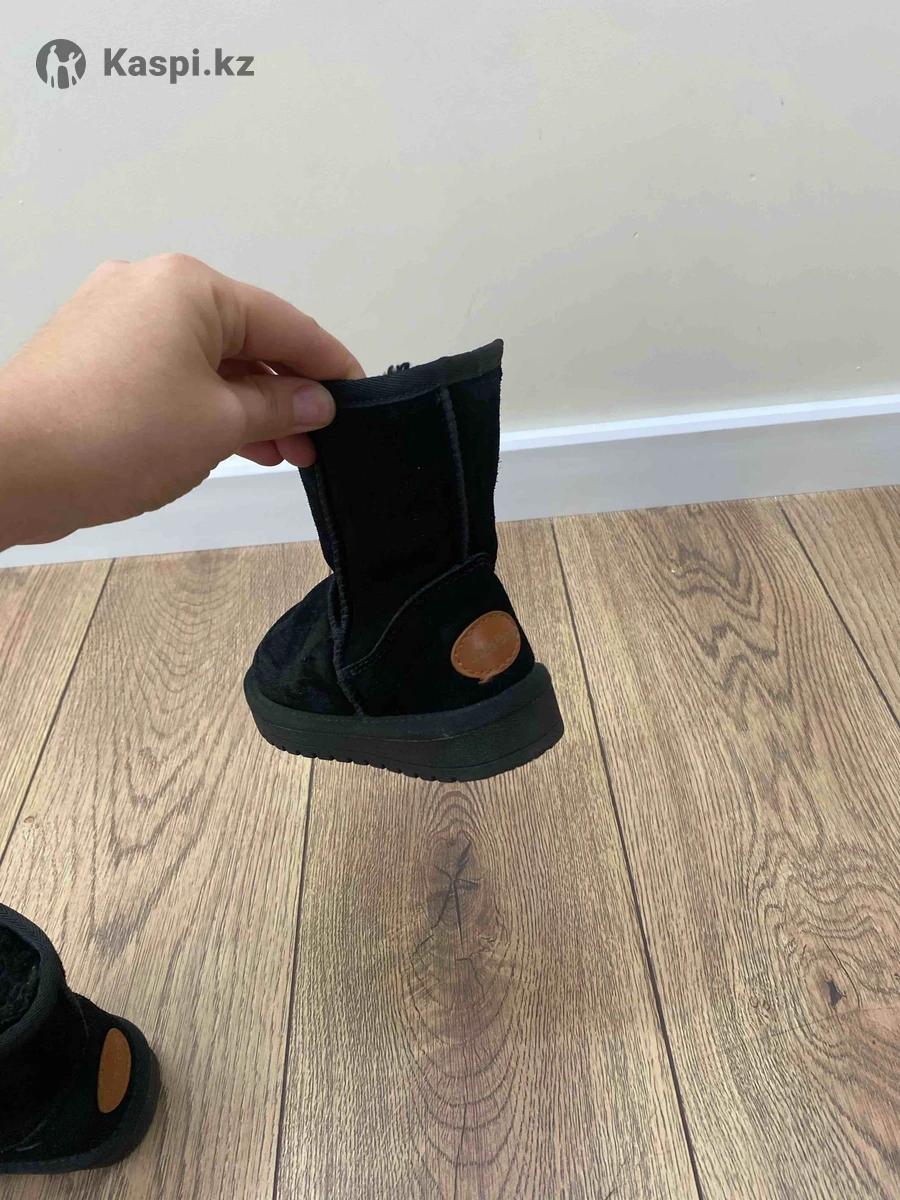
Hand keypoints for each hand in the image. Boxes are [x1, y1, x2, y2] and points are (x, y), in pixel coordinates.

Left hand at [0, 254, 363, 547]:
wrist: (11, 466)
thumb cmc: (116, 436)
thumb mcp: (219, 424)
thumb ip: (278, 407)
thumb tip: (315, 402)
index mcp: (191, 287)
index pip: (285, 323)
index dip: (328, 365)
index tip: (358, 397)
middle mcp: (152, 287)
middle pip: (245, 338)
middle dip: (285, 393)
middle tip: (316, 444)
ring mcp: (116, 317)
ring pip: (206, 358)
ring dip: (247, 404)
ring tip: (280, 453)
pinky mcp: (93, 352)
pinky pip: (169, 370)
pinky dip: (204, 402)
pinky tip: (230, 440)